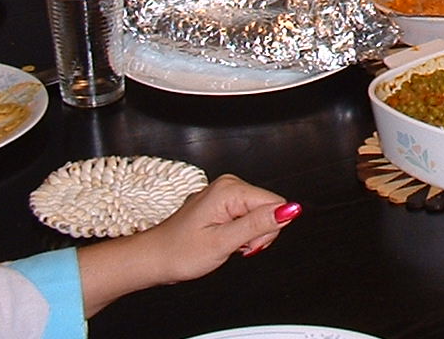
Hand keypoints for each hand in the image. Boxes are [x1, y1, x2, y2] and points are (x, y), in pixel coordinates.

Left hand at [79, 175, 297, 315]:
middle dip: (256, 233)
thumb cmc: (179, 253)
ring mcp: (224, 192)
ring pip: (258, 214)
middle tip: (232, 247)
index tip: (246, 245)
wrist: (153, 259)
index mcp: (230, 189)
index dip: (267, 230)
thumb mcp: (223, 242)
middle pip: (268, 208)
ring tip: (224, 244)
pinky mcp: (221, 202)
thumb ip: (259, 224)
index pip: (275, 204)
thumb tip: (291, 209)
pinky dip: (238, 233)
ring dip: (247, 235)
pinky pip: (245, 215)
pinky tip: (221, 239)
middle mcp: (228, 184)